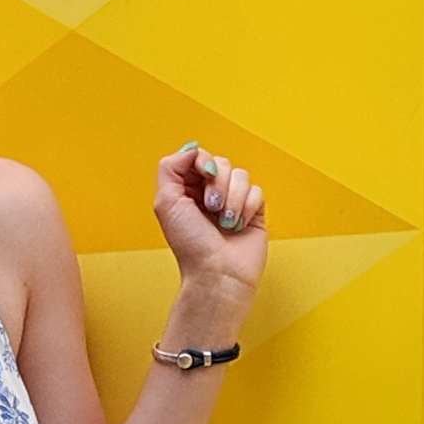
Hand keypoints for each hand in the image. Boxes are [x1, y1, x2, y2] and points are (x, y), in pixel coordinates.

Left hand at [151, 140, 267, 306]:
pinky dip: (247, 207)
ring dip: (232, 199)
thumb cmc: (191, 245)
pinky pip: (257, 190)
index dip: (203, 163)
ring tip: (225, 222)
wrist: (217, 274)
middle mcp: (210, 194)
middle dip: (218, 184)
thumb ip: (170, 167)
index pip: (199, 157)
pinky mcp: (254, 212)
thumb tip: (192, 149)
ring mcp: (233, 202)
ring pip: (241, 175)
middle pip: (222, 163)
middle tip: (211, 208)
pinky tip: (238, 225)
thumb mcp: (166, 202)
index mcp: (188, 191)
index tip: (202, 179)